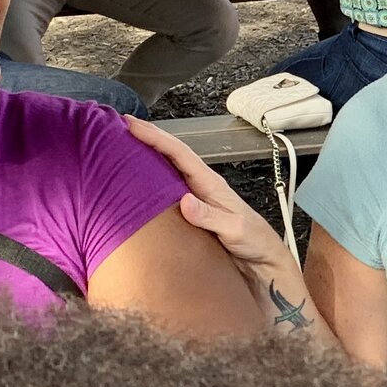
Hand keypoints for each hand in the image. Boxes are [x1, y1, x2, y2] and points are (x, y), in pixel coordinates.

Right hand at [123, 117, 295, 279]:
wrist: (263, 261)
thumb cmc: (255, 242)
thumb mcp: (235, 229)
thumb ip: (211, 216)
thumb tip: (184, 200)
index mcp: (211, 184)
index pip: (180, 154)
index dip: (156, 138)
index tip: (133, 125)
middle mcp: (201, 187)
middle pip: (171, 155)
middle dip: (149, 138)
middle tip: (122, 126)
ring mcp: (196, 199)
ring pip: (168, 170)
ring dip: (148, 157)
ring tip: (125, 146)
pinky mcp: (192, 214)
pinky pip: (167, 191)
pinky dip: (151, 181)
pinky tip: (138, 181)